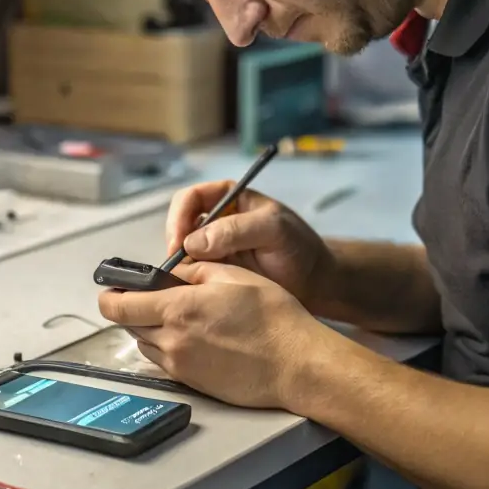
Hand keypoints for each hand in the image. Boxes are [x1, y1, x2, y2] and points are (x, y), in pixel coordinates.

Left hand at [97, 262, 331, 409]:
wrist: (296, 364)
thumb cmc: (274, 320)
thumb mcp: (233, 275)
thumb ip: (195, 271)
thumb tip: (174, 273)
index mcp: (178, 308)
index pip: (119, 306)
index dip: (109, 295)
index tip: (110, 289)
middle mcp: (173, 340)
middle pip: (129, 325)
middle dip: (133, 309)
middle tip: (151, 297)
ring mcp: (181, 365)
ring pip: (145, 344)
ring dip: (150, 329)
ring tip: (180, 316)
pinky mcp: (192, 383)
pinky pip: (164, 362)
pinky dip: (168, 347)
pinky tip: (195, 337)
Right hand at [165, 180, 336, 310]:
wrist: (314, 282)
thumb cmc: (298, 247)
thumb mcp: (273, 230)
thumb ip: (237, 230)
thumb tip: (193, 243)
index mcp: (228, 198)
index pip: (190, 198)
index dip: (179, 217)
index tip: (180, 243)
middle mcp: (215, 220)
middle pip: (179, 223)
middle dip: (174, 242)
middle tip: (176, 266)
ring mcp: (213, 247)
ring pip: (181, 250)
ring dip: (178, 264)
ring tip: (182, 281)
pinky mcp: (214, 271)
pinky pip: (190, 272)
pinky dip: (186, 280)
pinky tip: (190, 291)